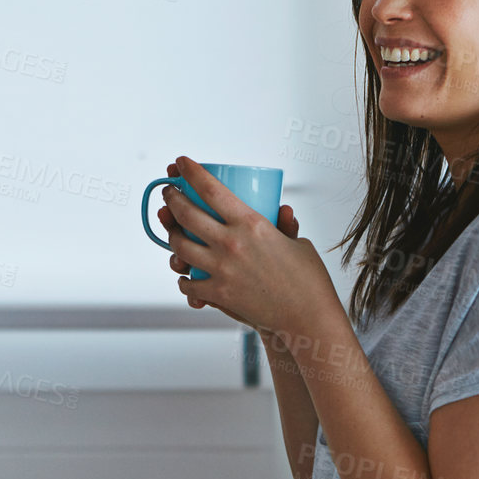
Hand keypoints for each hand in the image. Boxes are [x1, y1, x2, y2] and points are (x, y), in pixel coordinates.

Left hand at [155, 156, 335, 338]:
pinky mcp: (219, 293)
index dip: (191, 172)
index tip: (181, 162)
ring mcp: (221, 269)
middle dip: (172, 198)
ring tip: (173, 230)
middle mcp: (231, 242)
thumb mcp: (298, 244)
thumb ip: (285, 226)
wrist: (308, 316)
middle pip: (186, 213)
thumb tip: (283, 209)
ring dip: (171, 235)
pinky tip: (184, 273)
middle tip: (169, 193)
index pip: (211, 189)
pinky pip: (189, 283)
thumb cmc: (308, 279)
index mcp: (251, 223)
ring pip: (180, 246)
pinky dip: (184, 278)